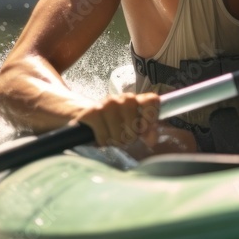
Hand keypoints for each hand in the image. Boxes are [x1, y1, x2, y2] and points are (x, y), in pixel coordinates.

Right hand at [72, 92, 197, 155]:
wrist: (85, 119)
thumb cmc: (113, 125)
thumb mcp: (132, 128)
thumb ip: (147, 132)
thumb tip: (152, 139)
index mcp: (137, 100)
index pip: (152, 100)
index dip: (151, 117)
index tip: (144, 129)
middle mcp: (123, 98)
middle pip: (135, 121)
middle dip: (130, 136)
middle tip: (124, 138)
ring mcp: (107, 103)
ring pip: (119, 130)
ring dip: (116, 140)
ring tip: (112, 139)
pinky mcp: (93, 112)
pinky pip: (104, 134)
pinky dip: (103, 140)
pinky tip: (101, 137)